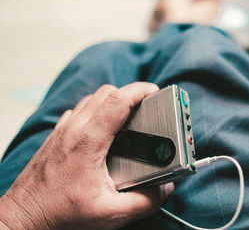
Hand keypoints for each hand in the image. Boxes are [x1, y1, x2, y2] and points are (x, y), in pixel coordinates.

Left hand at [0, 82, 173, 228]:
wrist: (25, 218)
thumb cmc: (60, 214)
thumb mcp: (111, 214)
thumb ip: (145, 202)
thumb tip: (165, 190)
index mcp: (88, 141)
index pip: (117, 100)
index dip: (140, 90)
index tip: (155, 92)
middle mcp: (73, 129)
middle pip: (106, 92)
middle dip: (130, 93)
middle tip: (146, 105)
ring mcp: (63, 130)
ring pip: (92, 99)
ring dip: (113, 101)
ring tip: (129, 115)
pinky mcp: (56, 136)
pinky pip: (80, 111)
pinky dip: (97, 111)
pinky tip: (104, 129)